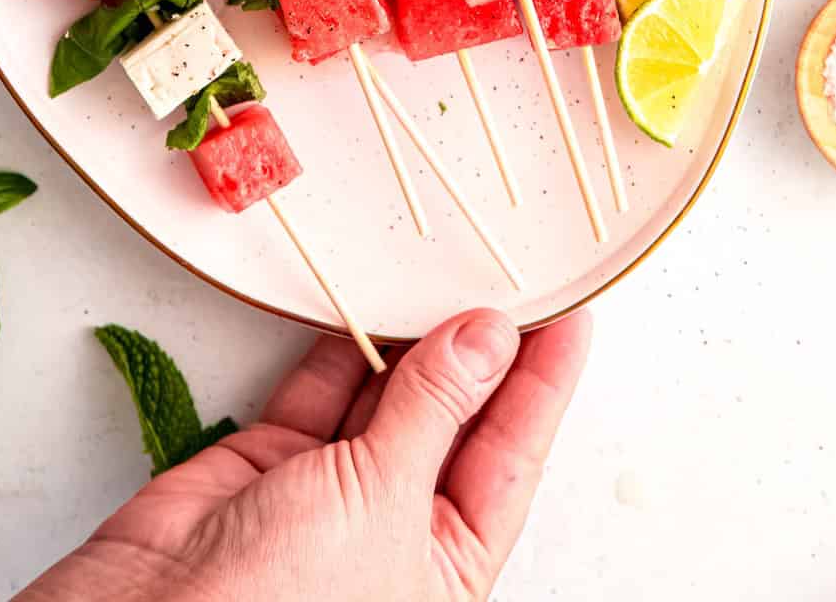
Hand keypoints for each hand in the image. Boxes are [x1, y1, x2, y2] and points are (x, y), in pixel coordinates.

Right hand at [19, 308, 590, 601]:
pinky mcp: (264, 463)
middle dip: (475, 352)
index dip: (543, 387)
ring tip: (440, 267)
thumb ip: (430, 410)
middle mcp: (394, 530)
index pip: (512, 459)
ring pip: (380, 396)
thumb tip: (485, 340)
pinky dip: (332, 346)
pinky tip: (360, 301)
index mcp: (447, 568)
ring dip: (403, 338)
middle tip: (504, 270)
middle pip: (451, 421)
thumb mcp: (381, 502)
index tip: (572, 318)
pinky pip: (313, 392)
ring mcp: (327, 494)